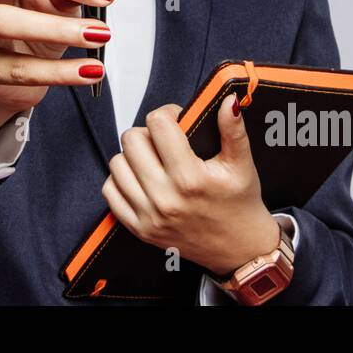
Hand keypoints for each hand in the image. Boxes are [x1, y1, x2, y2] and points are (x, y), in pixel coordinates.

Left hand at [101, 95, 280, 276]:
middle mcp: (165, 198)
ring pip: (117, 164)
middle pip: (132, 140)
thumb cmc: (239, 205)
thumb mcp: (242, 165)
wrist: (239, 250)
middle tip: (164, 141)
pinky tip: (141, 179)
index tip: (177, 120)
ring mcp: (149, 215)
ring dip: (133, 156)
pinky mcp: (139, 229)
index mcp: (190, 178)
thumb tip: (228, 101)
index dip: (167, 114)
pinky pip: (110, 192)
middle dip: (148, 133)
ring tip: (154, 160)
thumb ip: (233, 130)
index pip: (158, 125)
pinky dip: (121, 180)